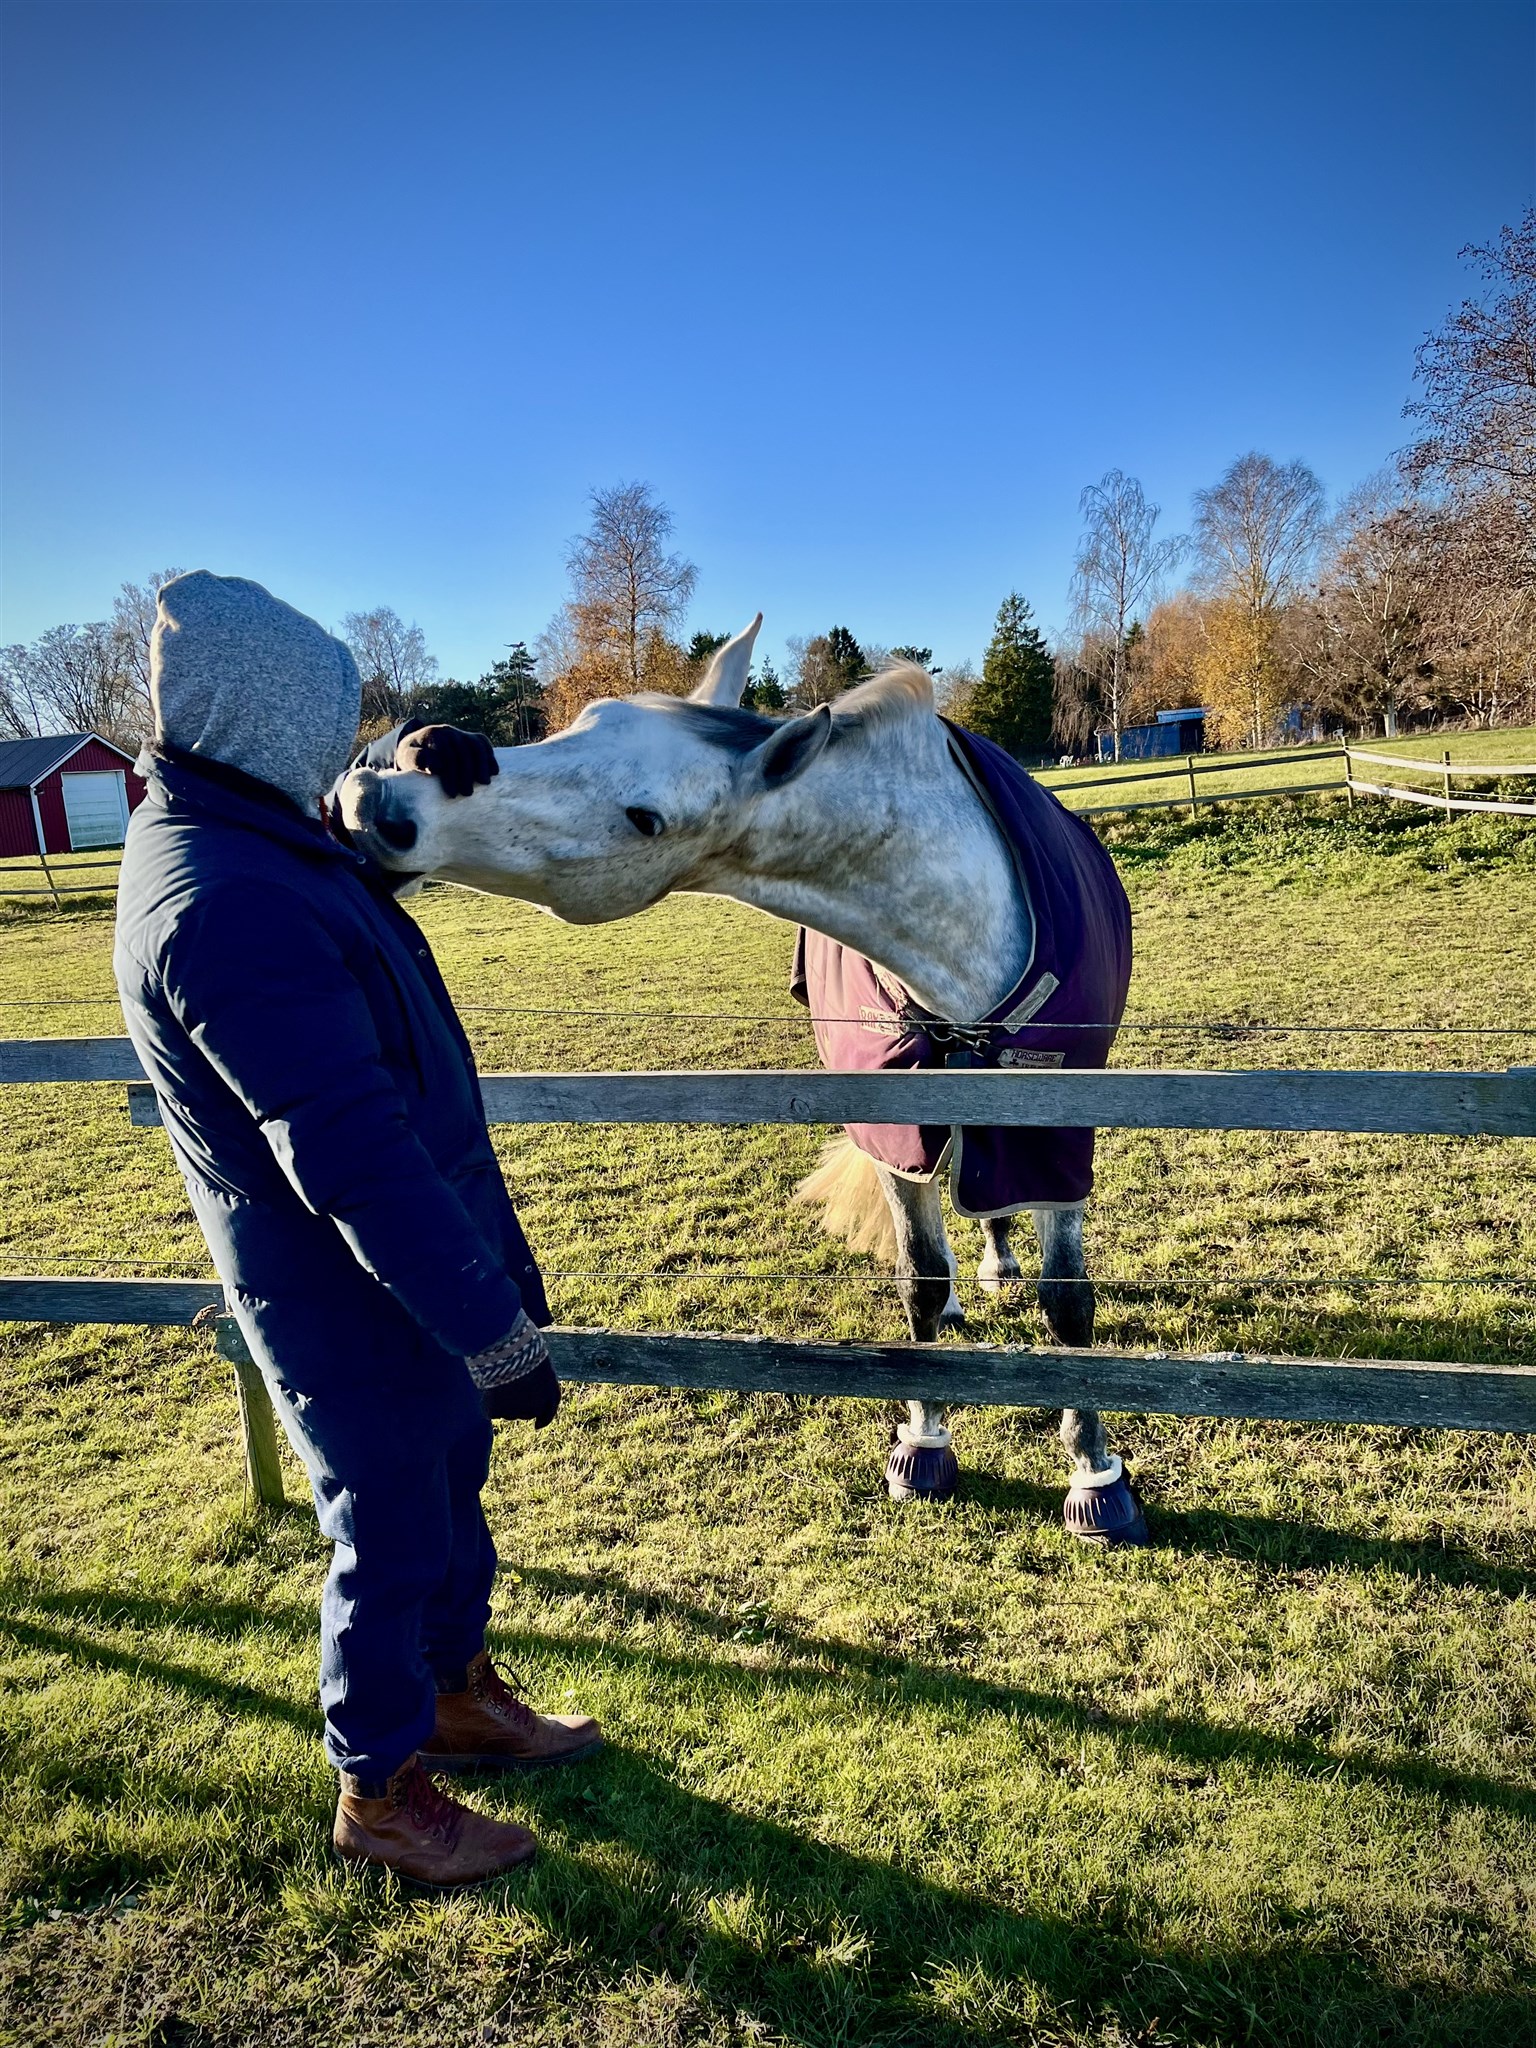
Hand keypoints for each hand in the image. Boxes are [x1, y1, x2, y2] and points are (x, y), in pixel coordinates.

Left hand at [395, 724, 498, 799]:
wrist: (417, 745)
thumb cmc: (411, 756)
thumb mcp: (406, 758)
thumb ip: (417, 760)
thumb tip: (435, 766)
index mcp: (432, 735)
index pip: (446, 754)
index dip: (450, 774)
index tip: (452, 793)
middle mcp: (448, 731)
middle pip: (462, 752)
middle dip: (466, 774)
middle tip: (467, 794)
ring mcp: (460, 733)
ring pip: (476, 746)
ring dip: (482, 765)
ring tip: (485, 784)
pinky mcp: (470, 737)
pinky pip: (483, 743)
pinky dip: (490, 756)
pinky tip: (494, 771)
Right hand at [466, 1311, 560, 1426]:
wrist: (503, 1346)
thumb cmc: (519, 1342)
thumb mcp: (535, 1354)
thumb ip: (535, 1371)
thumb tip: (527, 1375)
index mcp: (550, 1387)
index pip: (551, 1407)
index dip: (545, 1417)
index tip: (538, 1425)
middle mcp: (537, 1403)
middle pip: (528, 1413)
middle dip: (519, 1407)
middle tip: (507, 1393)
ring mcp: (516, 1409)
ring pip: (508, 1412)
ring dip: (503, 1402)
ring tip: (495, 1378)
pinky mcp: (497, 1411)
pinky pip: (490, 1410)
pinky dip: (487, 1402)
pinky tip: (485, 1386)